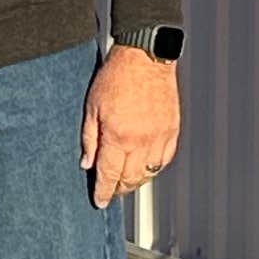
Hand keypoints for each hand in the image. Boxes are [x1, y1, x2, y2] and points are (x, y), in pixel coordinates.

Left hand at [82, 45, 178, 209]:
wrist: (145, 56)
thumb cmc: (116, 77)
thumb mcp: (91, 107)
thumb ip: (89, 139)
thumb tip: (87, 164)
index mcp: (118, 136)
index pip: (109, 175)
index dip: (103, 192)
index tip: (100, 201)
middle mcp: (141, 141)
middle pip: (131, 179)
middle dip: (119, 190)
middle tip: (111, 192)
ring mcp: (160, 137)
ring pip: (149, 173)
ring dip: (137, 181)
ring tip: (126, 181)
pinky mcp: (172, 130)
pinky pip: (165, 159)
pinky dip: (154, 167)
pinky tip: (145, 166)